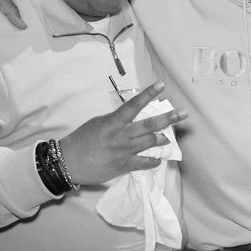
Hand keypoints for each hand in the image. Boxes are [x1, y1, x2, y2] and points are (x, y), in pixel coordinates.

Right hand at [58, 82, 186, 184]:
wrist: (68, 162)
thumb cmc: (81, 140)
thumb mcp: (98, 123)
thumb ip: (116, 120)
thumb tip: (129, 117)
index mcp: (114, 121)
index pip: (134, 105)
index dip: (148, 94)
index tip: (161, 85)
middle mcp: (122, 135)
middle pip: (150, 125)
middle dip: (169, 118)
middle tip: (183, 113)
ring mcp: (124, 151)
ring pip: (151, 143)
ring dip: (163, 140)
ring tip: (169, 138)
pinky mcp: (124, 165)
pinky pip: (145, 162)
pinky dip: (153, 160)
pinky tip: (158, 159)